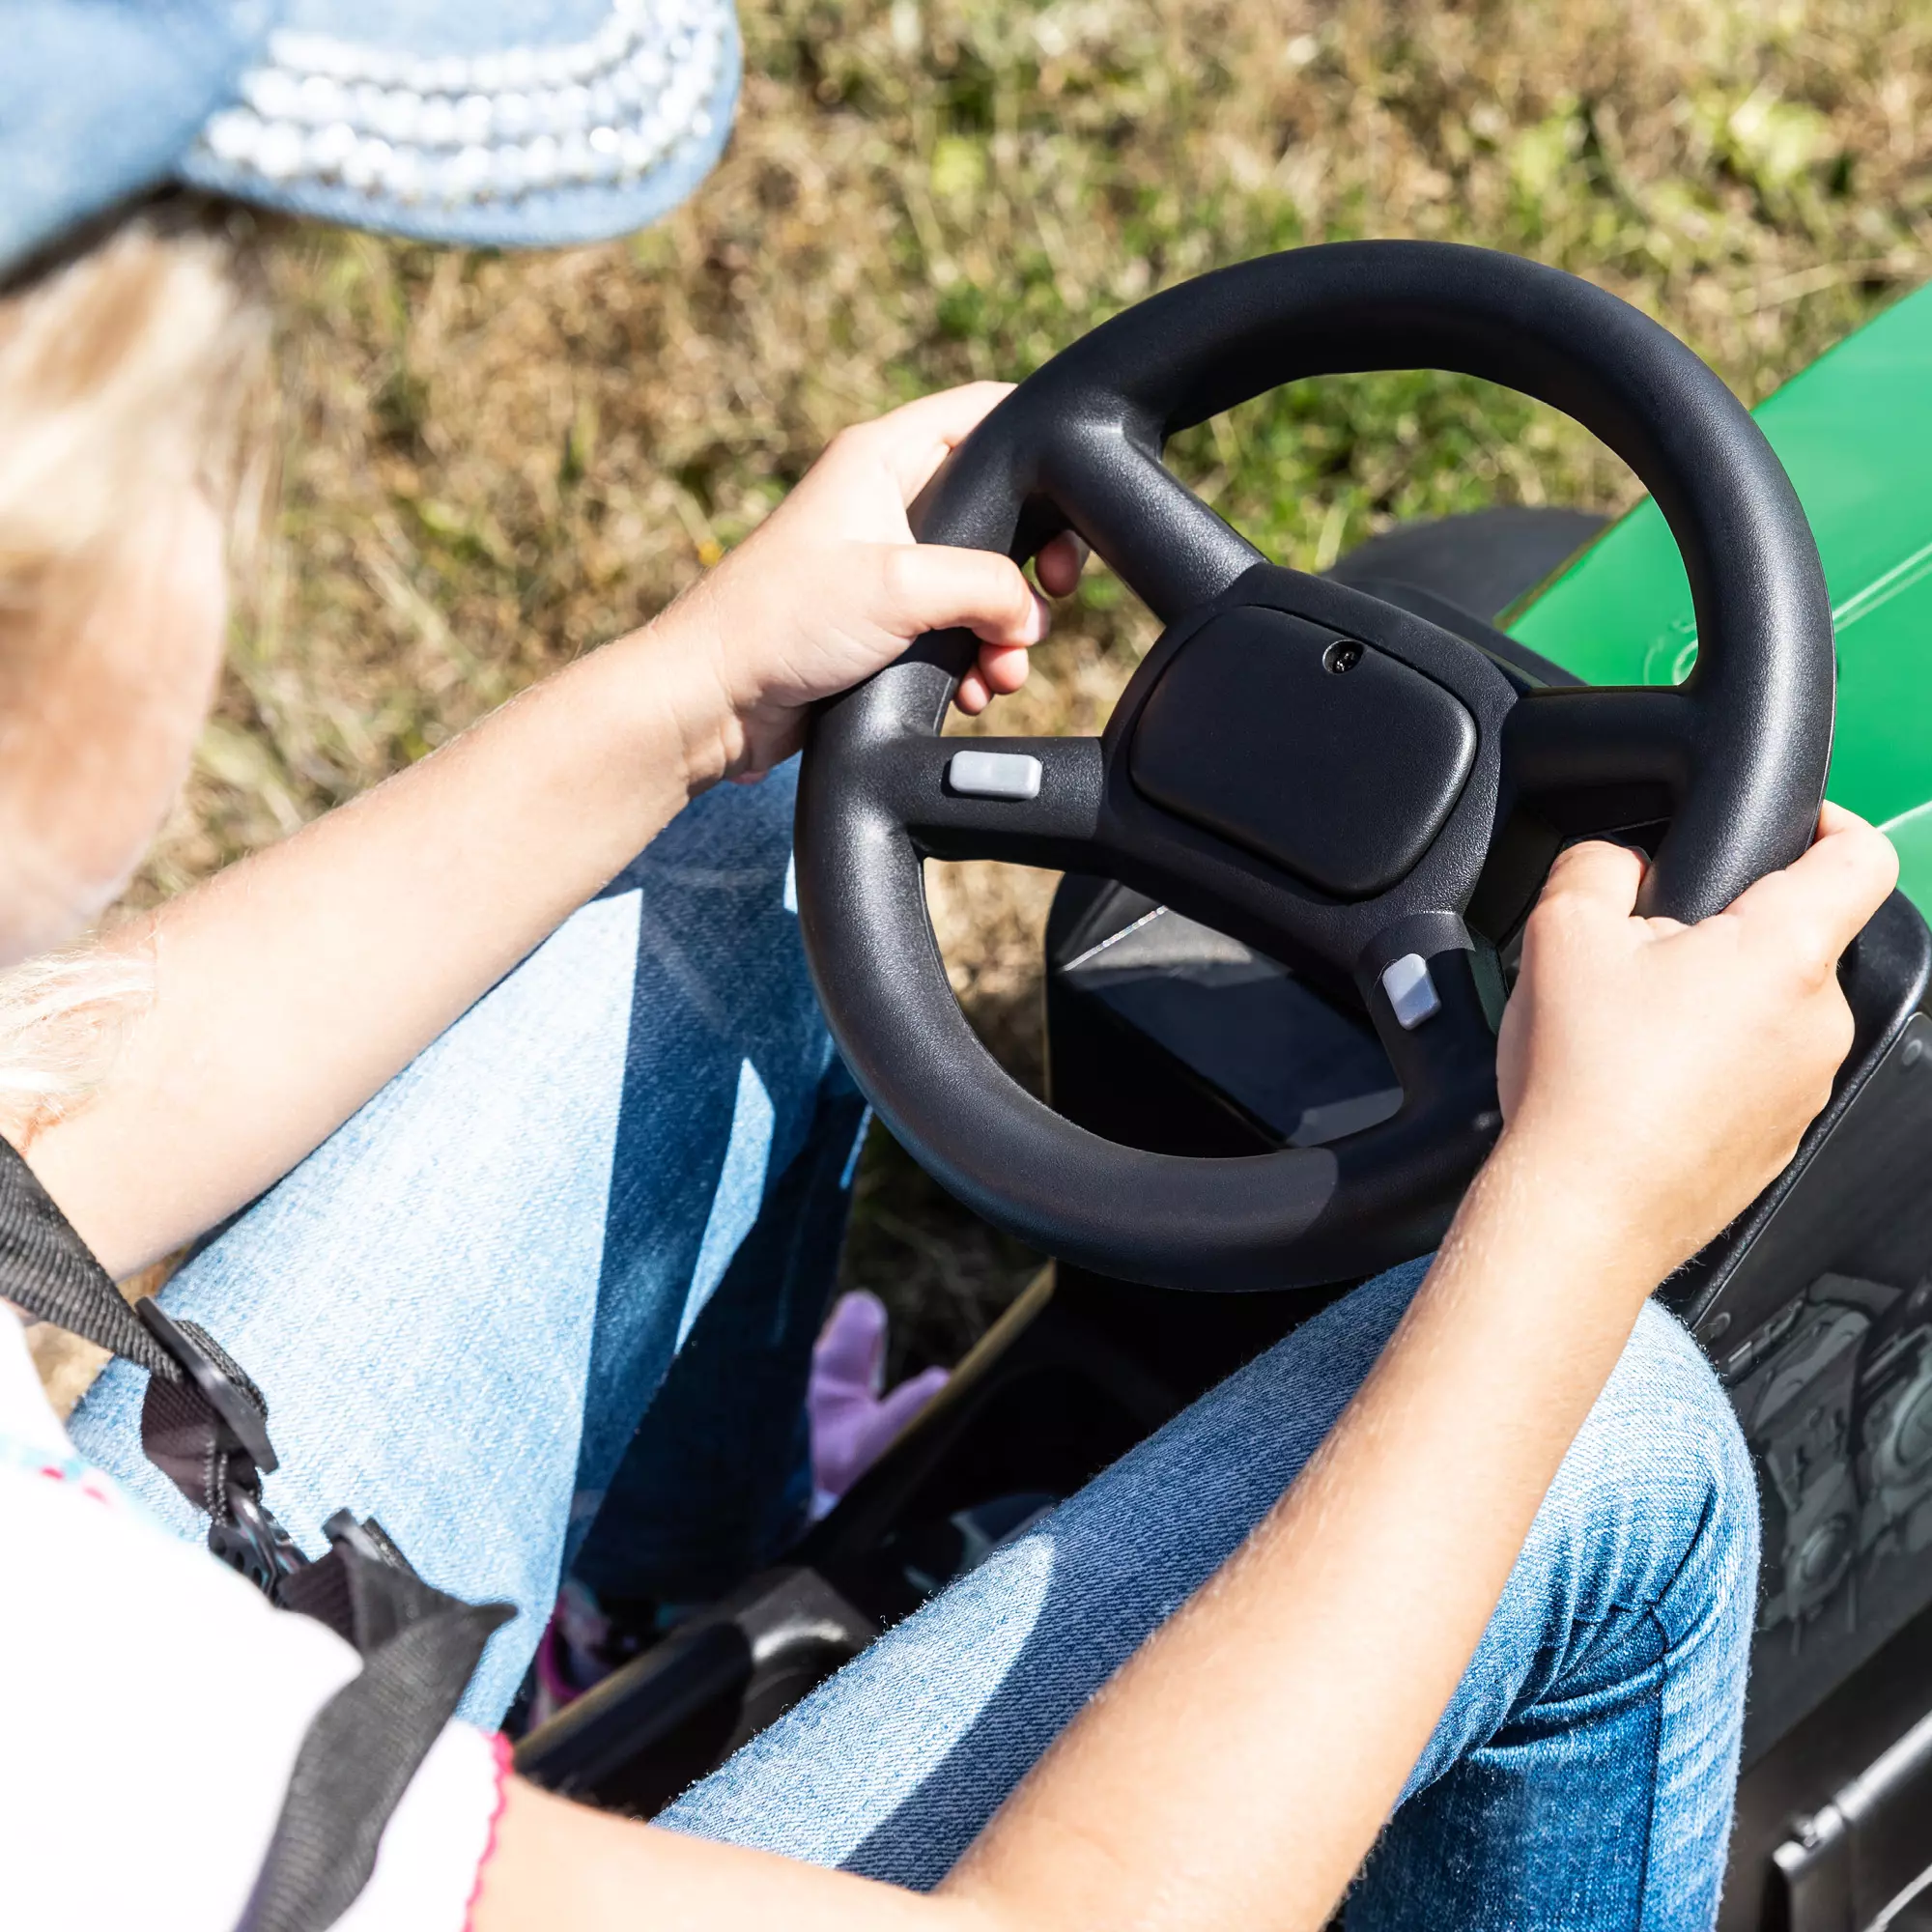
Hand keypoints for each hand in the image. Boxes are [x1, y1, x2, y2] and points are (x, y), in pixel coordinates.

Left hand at [662, 383, 1085, 779]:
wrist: (713, 700)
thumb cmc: (782, 622)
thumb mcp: (902, 585)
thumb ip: (988, 585)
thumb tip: (1029, 616)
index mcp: (885, 457)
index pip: (989, 413)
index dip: (1043, 448)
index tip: (1073, 506)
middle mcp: (889, 502)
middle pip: (1001, 513)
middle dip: (1028, 573)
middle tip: (1043, 606)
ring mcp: (886, 567)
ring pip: (984, 587)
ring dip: (1004, 635)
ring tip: (996, 674)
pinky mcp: (882, 625)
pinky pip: (955, 633)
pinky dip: (974, 662)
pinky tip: (970, 692)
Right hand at [1494, 804, 1896, 1280]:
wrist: (1582, 1210)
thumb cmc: (1584, 1080)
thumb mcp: (1562, 931)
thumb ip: (1599, 864)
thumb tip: (1620, 861)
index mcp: (1784, 953)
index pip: (1860, 857)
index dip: (1830, 822)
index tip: (1789, 826)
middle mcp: (1819, 1020)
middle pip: (1794, 940)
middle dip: (1725, 933)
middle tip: (1642, 954)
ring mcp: (1806, 1086)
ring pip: (1771, 1011)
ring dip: (1714, 1004)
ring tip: (1629, 1030)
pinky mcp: (1780, 1139)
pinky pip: (1755, 1075)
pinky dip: (1708, 1068)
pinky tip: (1639, 1085)